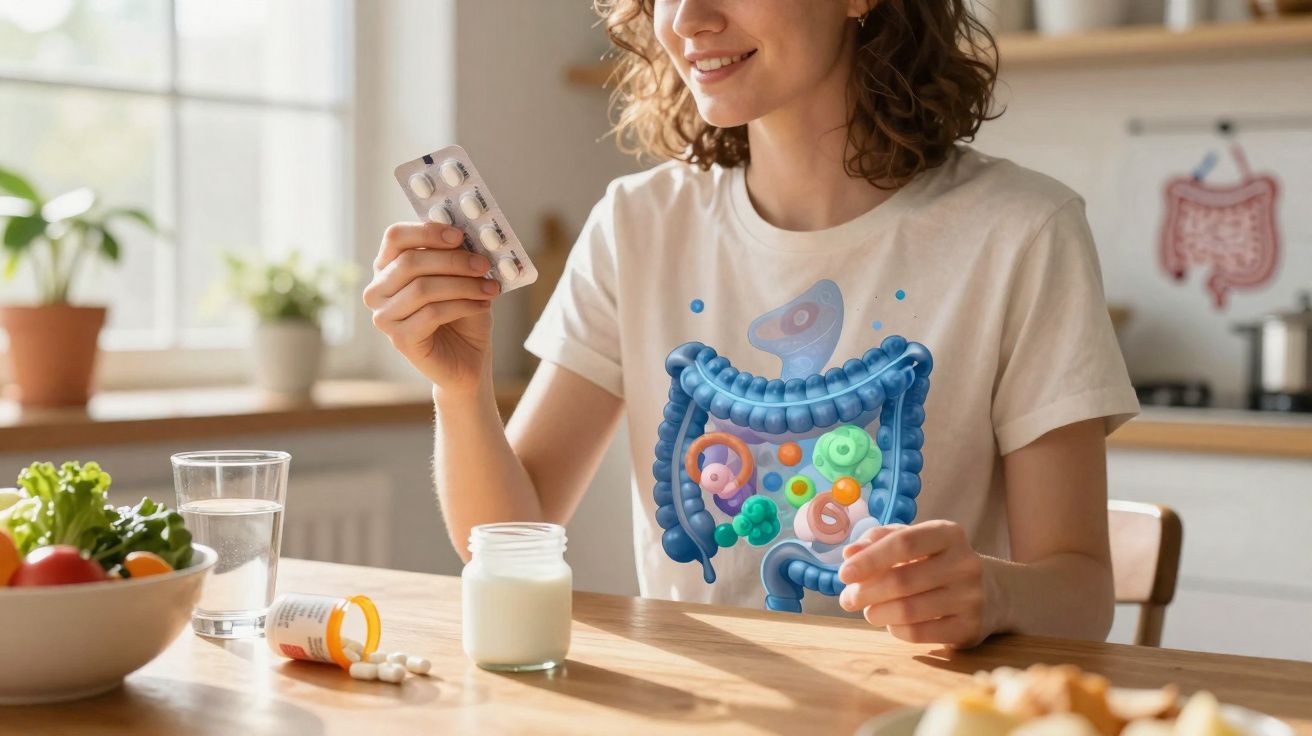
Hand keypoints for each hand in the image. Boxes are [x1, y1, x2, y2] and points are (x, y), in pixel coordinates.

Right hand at [363, 222, 499, 393]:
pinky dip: (463, 306)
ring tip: (490, 288)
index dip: (427, 231)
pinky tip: (483, 305)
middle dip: (453, 261)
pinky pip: (432, 313)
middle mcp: (378, 291)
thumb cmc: (462, 316)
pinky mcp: (400, 339)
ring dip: (463, 285)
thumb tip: (467, 235)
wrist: (467, 360)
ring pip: (423, 288)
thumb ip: (457, 256)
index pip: (395, 237)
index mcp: (388, 267)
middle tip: (484, 265)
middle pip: (410, 262)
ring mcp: (384, 317)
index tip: (459, 235)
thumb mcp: (462, 279)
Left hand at [837, 520, 993, 647]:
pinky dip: (896, 630)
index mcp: (948, 534)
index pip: (904, 542)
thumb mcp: (914, 541)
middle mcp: (965, 563)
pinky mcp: (969, 628)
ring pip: (909, 610)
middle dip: (866, 592)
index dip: (869, 558)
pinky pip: (920, 633)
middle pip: (902, 580)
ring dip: (877, 613)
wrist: (993, 593)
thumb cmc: (938, 562)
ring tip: (868, 611)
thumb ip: (878, 541)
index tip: (844, 573)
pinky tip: (891, 623)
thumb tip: (849, 554)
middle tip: (847, 599)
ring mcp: (971, 597)